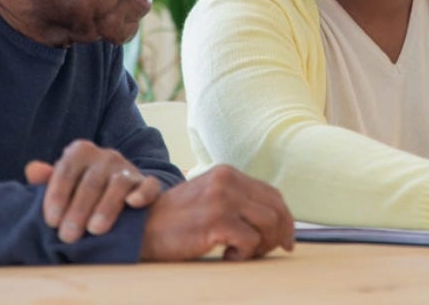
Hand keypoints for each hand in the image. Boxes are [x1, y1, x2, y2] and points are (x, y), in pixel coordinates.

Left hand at [25, 139, 161, 243]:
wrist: (119, 194)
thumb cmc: (81, 191)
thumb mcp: (63, 183)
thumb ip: (47, 179)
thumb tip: (32, 170)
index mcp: (80, 152)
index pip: (66, 171)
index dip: (57, 196)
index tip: (51, 222)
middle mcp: (106, 156)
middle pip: (91, 182)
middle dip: (78, 210)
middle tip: (68, 236)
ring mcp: (128, 168)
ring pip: (118, 184)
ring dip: (106, 207)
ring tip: (95, 230)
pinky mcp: (148, 183)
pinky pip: (149, 186)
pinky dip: (142, 193)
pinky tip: (133, 204)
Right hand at [139, 165, 294, 260]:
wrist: (142, 228)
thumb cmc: (177, 220)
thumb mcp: (209, 197)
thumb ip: (237, 200)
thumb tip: (275, 220)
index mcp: (227, 173)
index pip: (272, 194)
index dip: (285, 219)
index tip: (286, 239)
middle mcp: (227, 181)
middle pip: (276, 209)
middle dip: (280, 234)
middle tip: (269, 251)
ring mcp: (222, 199)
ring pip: (269, 224)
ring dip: (261, 245)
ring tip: (241, 252)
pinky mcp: (216, 221)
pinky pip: (250, 241)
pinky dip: (244, 254)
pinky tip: (227, 256)